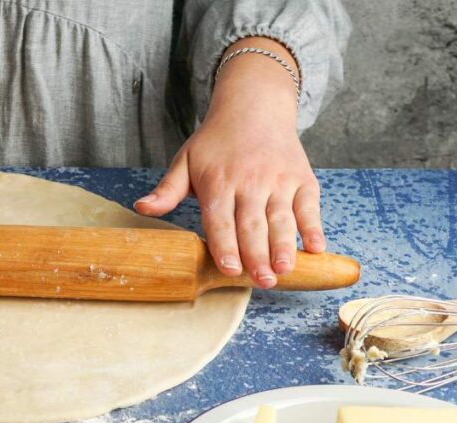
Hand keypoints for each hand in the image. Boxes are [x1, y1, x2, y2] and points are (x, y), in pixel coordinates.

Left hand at [134, 38, 325, 288]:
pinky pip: (309, 207)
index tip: (230, 269)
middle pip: (253, 225)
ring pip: (282, 219)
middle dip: (257, 255)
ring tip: (284, 271)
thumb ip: (167, 190)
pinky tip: (316, 249)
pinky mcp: (302, 179)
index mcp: (218, 182)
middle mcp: (250, 182)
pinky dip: (314, 227)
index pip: (220, 220)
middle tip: (262, 282)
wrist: (255, 106)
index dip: (225, 245)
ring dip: (285, 246)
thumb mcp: (185, 160)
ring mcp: (279, 181)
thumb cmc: (215, 142)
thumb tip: (141, 208)